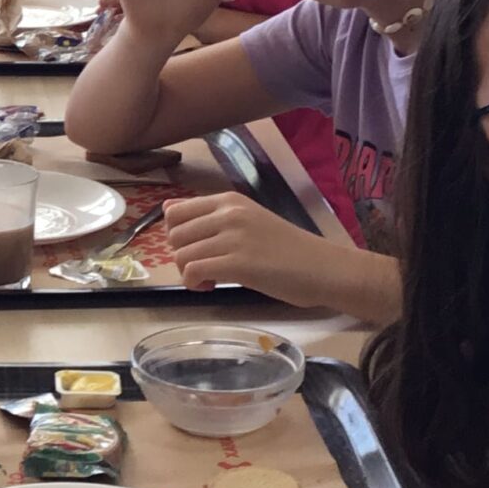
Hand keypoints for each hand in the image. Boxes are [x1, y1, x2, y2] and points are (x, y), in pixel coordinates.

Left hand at [160, 194, 351, 306]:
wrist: (322, 268)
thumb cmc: (288, 249)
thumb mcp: (247, 221)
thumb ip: (210, 217)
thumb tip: (166, 209)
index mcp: (229, 200)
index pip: (175, 211)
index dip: (177, 236)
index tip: (196, 249)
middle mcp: (228, 213)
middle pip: (174, 235)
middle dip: (181, 256)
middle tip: (204, 268)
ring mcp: (233, 237)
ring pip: (181, 254)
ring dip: (189, 273)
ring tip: (211, 279)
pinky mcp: (237, 263)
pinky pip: (193, 271)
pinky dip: (195, 284)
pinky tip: (212, 287)